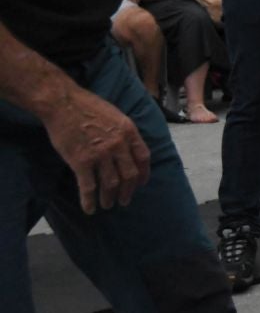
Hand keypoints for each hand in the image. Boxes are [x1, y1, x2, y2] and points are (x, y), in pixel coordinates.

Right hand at [44, 88, 150, 212]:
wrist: (63, 104)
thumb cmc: (88, 107)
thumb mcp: (116, 115)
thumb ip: (124, 132)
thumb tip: (129, 148)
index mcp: (129, 131)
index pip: (143, 158)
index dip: (143, 174)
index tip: (141, 184)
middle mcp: (118, 145)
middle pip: (129, 174)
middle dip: (128, 191)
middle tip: (124, 200)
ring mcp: (100, 154)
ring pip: (110, 184)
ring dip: (110, 198)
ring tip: (108, 205)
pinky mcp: (81, 161)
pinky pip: (88, 187)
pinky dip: (89, 201)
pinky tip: (89, 208)